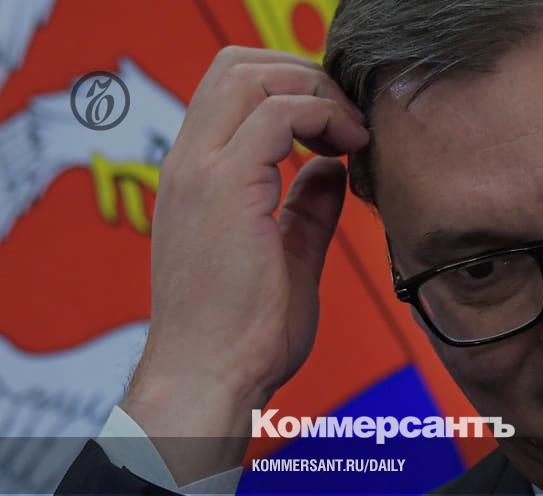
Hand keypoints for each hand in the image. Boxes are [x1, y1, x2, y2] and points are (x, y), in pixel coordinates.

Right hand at [121, 46, 368, 482]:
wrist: (210, 381)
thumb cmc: (240, 335)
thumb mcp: (286, 254)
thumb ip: (306, 206)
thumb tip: (328, 168)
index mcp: (196, 176)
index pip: (233, 87)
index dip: (293, 86)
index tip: (338, 124)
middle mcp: (189, 163)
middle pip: (238, 65)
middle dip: (305, 74)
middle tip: (347, 118)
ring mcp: (200, 172)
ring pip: (250, 75)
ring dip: (315, 91)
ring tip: (352, 132)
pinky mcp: (223, 189)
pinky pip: (275, 116)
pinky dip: (320, 117)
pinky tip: (348, 149)